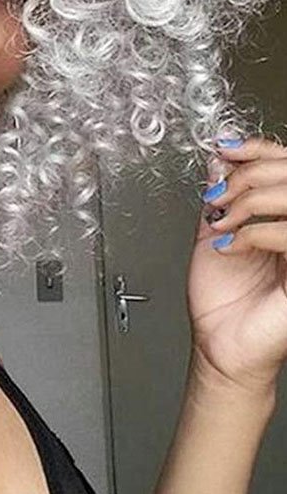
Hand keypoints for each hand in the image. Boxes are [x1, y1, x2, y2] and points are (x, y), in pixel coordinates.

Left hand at [187, 133, 286, 393]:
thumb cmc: (223, 301)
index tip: (225, 149)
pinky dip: (252, 233)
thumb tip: (219, 161)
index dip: (258, 150)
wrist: (220, 345)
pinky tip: (229, 245)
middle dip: (248, 176)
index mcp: (284, 216)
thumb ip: (220, 196)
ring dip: (248, 202)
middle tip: (218, 197)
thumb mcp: (213, 233)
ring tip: (221, 222)